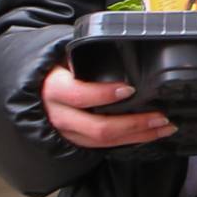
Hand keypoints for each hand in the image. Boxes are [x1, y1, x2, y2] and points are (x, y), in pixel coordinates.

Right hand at [41, 66, 175, 148]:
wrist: (32, 91)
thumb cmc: (53, 71)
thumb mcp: (64, 58)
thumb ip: (86, 58)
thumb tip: (119, 49)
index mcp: (54, 90)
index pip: (79, 95)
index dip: (105, 95)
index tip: (129, 89)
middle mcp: (59, 116)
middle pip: (98, 128)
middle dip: (134, 124)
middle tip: (160, 116)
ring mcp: (68, 133)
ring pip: (104, 142)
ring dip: (138, 136)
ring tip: (164, 127)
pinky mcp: (76, 142)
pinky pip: (104, 147)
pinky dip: (130, 141)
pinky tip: (149, 134)